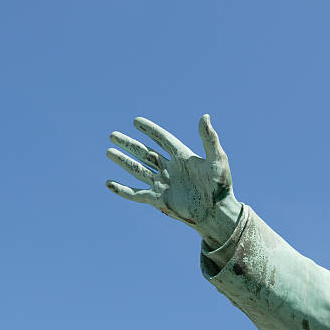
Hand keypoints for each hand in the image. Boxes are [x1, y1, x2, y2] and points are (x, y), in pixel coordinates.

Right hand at [106, 114, 241, 248]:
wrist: (218, 213)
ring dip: (123, 161)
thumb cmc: (221, 186)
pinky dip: (122, 189)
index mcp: (182, 156)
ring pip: (137, 169)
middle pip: (144, 153)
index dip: (149, 130)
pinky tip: (109, 184)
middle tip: (113, 135)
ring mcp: (162, 184)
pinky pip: (136, 194)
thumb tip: (204, 116)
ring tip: (108, 151)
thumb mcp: (217, 159)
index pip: (161, 139)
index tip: (135, 121)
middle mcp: (169, 168)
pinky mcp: (158, 199)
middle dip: (128, 144)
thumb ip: (209, 138)